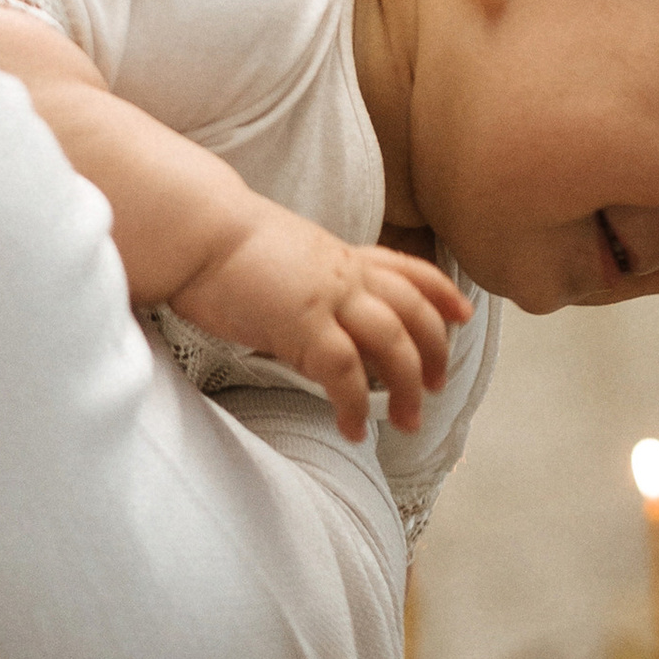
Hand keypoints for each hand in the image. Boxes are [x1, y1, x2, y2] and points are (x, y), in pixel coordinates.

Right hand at [172, 206, 469, 444]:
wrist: (196, 230)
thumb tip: (311, 315)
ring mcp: (328, 298)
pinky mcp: (304, 325)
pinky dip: (356, 405)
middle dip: (434, 352)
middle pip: (413, 311)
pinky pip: (346, 373)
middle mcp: (345, 275)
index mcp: (339, 256)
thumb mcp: (282, 258)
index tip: (463, 315)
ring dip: (408, 388)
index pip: (406, 270)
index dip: (440, 292)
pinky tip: (353, 428)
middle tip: (436, 389)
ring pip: (394, 343)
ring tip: (407, 422)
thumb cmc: (221, 245)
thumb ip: (308, 283)